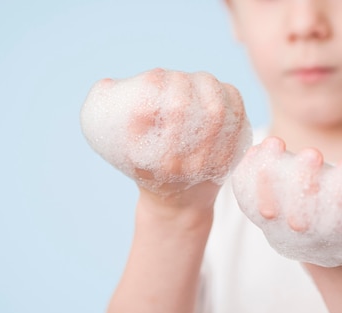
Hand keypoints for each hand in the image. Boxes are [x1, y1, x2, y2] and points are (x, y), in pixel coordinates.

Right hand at [81, 68, 251, 205]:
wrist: (181, 205)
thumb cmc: (149, 171)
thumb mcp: (126, 155)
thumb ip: (118, 123)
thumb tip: (106, 85)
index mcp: (150, 160)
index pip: (147, 112)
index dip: (153, 85)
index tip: (154, 77)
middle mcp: (180, 162)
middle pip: (181, 108)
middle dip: (178, 83)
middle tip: (174, 77)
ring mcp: (208, 159)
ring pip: (214, 109)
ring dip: (205, 85)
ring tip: (196, 80)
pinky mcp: (231, 155)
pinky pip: (236, 117)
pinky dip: (229, 96)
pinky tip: (217, 90)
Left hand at [232, 136, 341, 266]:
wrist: (324, 246)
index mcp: (340, 238)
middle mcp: (306, 236)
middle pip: (302, 216)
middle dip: (306, 182)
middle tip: (314, 154)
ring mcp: (279, 228)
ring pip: (268, 207)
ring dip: (268, 174)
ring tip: (274, 144)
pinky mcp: (260, 216)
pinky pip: (246, 199)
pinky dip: (246, 175)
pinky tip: (255, 150)